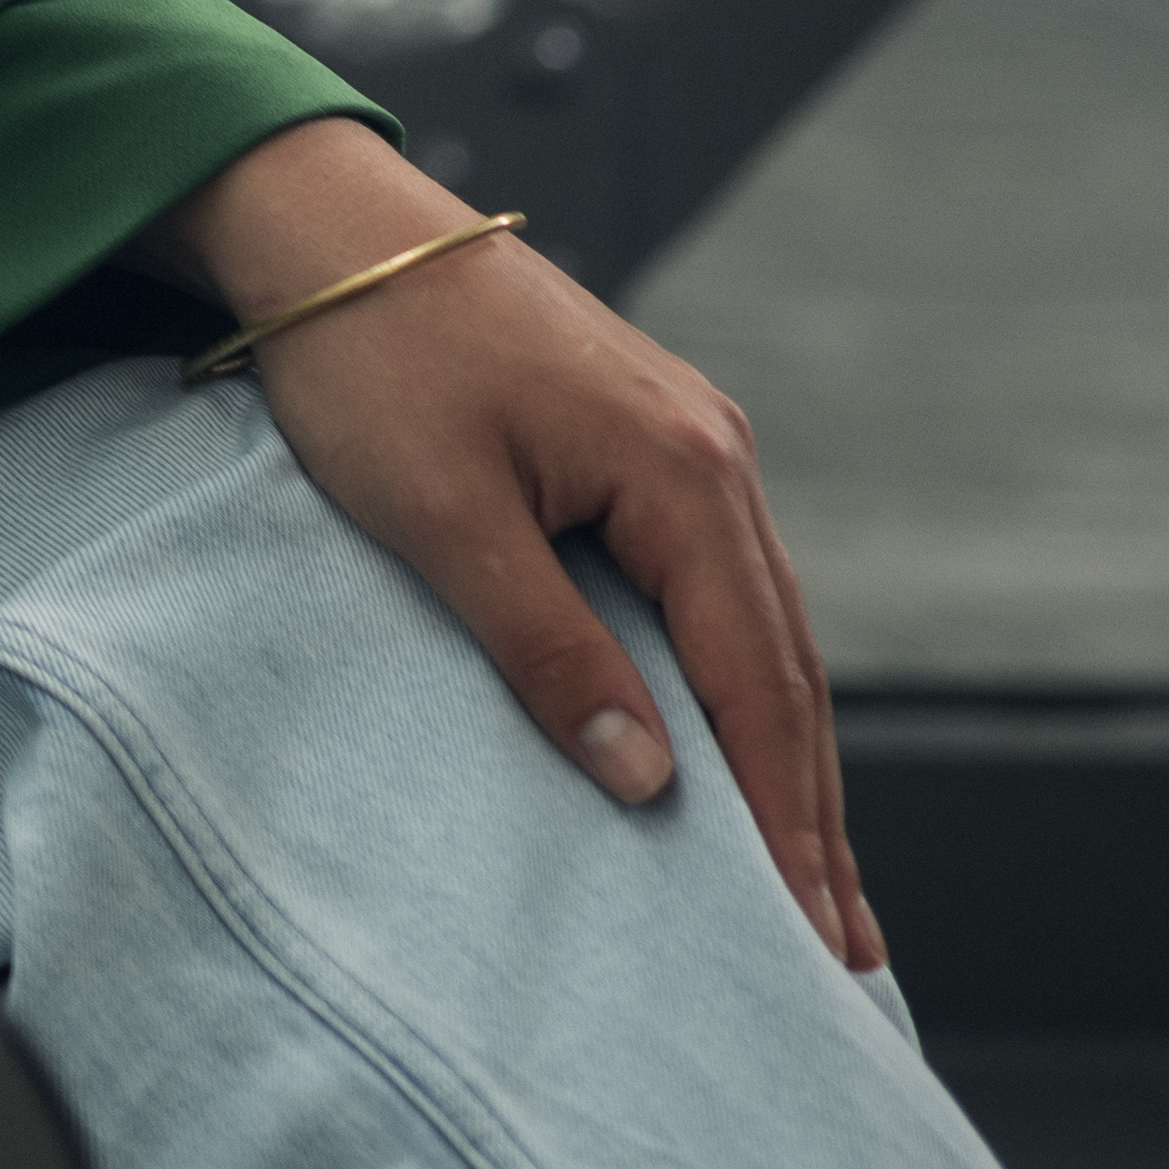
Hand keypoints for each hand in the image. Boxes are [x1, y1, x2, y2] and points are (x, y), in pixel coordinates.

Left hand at [157, 120, 880, 969]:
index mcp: (683, 471)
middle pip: (785, 665)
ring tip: (810, 878)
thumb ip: (547, 650)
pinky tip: (739, 739)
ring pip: (761, 627)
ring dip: (786, 752)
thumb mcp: (443, 518)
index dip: (786, 817)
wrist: (321, 219)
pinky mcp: (643, 438)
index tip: (816, 937)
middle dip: (813, 810)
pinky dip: (740, 678)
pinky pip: (718, 586)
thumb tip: (646, 781)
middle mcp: (713, 454)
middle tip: (846, 949)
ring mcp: (688, 441)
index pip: (759, 682)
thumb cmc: (367, 354)